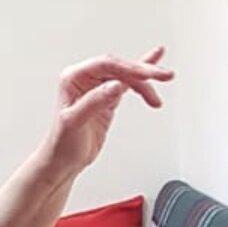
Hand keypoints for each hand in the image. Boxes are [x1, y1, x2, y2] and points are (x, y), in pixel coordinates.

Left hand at [43, 48, 170, 178]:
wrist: (63, 161)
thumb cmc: (62, 143)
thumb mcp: (74, 122)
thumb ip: (95, 101)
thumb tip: (115, 85)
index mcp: (73, 78)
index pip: (106, 65)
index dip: (129, 68)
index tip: (147, 75)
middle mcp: (85, 78)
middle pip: (120, 67)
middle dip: (143, 70)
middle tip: (164, 75)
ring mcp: (97, 87)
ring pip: (126, 75)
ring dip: (146, 80)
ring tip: (166, 79)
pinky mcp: (108, 98)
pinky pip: (127, 83)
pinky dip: (142, 80)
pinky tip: (153, 65)